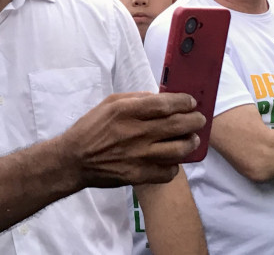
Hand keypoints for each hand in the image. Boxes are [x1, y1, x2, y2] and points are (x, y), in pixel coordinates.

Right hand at [58, 92, 204, 188]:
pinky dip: (175, 165)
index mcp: (126, 111)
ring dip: (191, 142)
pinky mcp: (139, 175)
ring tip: (191, 139)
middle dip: (195, 120)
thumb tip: (160, 99)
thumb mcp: (108, 104)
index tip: (190, 102)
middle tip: (198, 119)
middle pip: (178, 125)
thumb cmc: (91, 128)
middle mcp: (135, 132)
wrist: (74, 159)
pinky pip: (169, 171)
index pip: (165, 104)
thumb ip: (135, 99)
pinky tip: (171, 159)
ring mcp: (139, 156)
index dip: (184, 102)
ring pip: (180, 149)